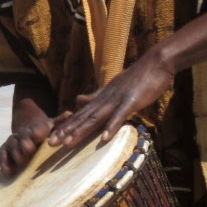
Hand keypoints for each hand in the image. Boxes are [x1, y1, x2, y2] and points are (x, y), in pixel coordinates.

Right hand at [0, 113, 65, 176]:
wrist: (26, 128)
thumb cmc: (44, 131)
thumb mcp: (52, 125)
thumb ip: (60, 122)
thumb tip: (70, 114)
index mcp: (35, 129)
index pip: (35, 129)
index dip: (36, 132)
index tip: (38, 136)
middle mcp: (22, 134)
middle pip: (22, 138)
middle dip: (25, 144)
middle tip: (29, 151)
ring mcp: (12, 142)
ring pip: (12, 146)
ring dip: (16, 154)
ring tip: (21, 163)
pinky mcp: (5, 150)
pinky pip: (2, 155)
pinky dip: (4, 164)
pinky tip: (8, 173)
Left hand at [48, 52, 173, 147]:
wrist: (156, 62)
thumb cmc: (137, 78)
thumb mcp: (112, 88)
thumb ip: (96, 96)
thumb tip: (78, 100)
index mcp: (101, 98)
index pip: (80, 114)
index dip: (66, 126)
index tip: (51, 138)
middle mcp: (105, 99)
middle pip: (83, 117)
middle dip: (66, 131)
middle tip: (50, 144)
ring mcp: (117, 100)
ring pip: (96, 117)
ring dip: (82, 130)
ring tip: (68, 144)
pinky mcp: (131, 101)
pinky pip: (120, 115)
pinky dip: (112, 125)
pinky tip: (104, 138)